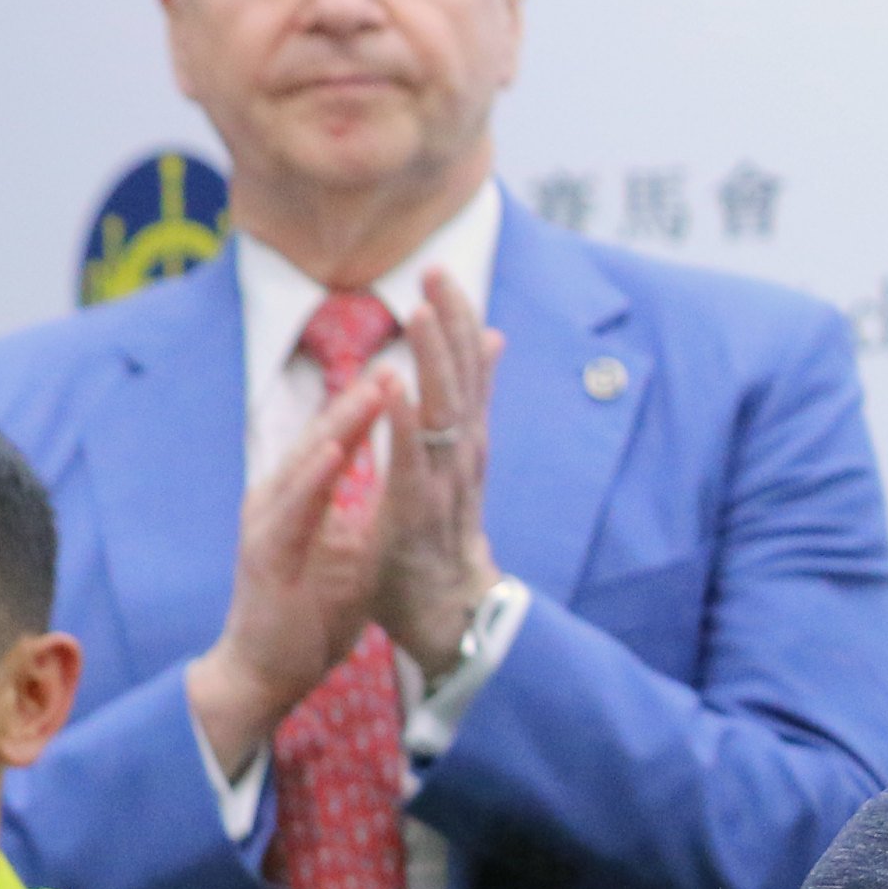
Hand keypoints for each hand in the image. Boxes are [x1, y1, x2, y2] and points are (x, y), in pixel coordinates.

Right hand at [185, 373, 395, 774]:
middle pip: (328, 433)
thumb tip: (402, 471)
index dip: (381, 399)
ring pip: (308, 459)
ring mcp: (271, 521)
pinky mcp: (265, 553)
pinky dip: (315, 476)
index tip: (420, 365)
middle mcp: (285, 495)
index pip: (346, 435)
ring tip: (377, 384)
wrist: (269, 669)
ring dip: (343, 421)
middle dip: (367, 391)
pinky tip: (335, 450)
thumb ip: (369, 504)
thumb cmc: (312, 608)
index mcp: (307, 492)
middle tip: (403, 350)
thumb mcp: (353, 548)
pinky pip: (293, 509)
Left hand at [370, 268, 505, 665]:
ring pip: (444, 413)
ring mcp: (444, 485)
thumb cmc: (442, 540)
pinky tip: (396, 391)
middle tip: (436, 272)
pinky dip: (406, 426)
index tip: (442, 272)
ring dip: (434, 363)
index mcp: (467, 443)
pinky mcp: (418, 515)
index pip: (467, 370)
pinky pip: (412, 464)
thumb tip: (491, 340)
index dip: (458, 321)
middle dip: (450, 325)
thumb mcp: (459, 462)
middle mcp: (463, 457)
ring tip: (422, 314)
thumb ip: (471, 401)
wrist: (449, 616)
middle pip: (462, 380)